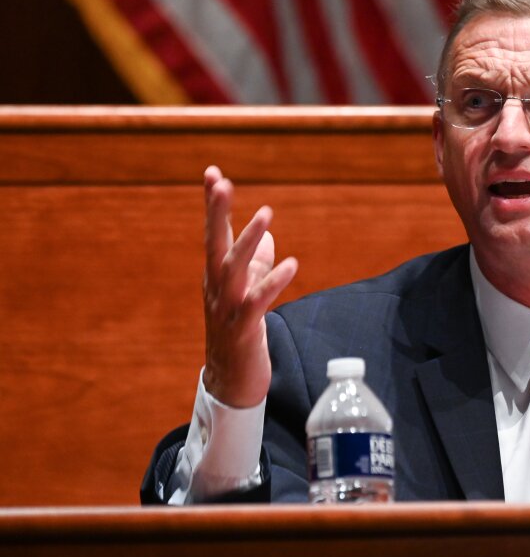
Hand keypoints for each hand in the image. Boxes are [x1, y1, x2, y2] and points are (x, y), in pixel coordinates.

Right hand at [202, 166, 297, 407]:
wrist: (231, 383)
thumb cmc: (238, 336)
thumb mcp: (246, 296)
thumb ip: (255, 267)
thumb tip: (266, 239)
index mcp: (216, 278)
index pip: (213, 234)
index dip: (212, 205)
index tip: (212, 173)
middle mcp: (216, 289)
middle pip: (214, 244)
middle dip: (216, 213)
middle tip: (221, 182)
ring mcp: (226, 309)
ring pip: (234, 269)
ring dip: (248, 240)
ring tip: (266, 214)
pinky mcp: (243, 329)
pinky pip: (257, 302)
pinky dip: (272, 282)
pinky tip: (291, 265)